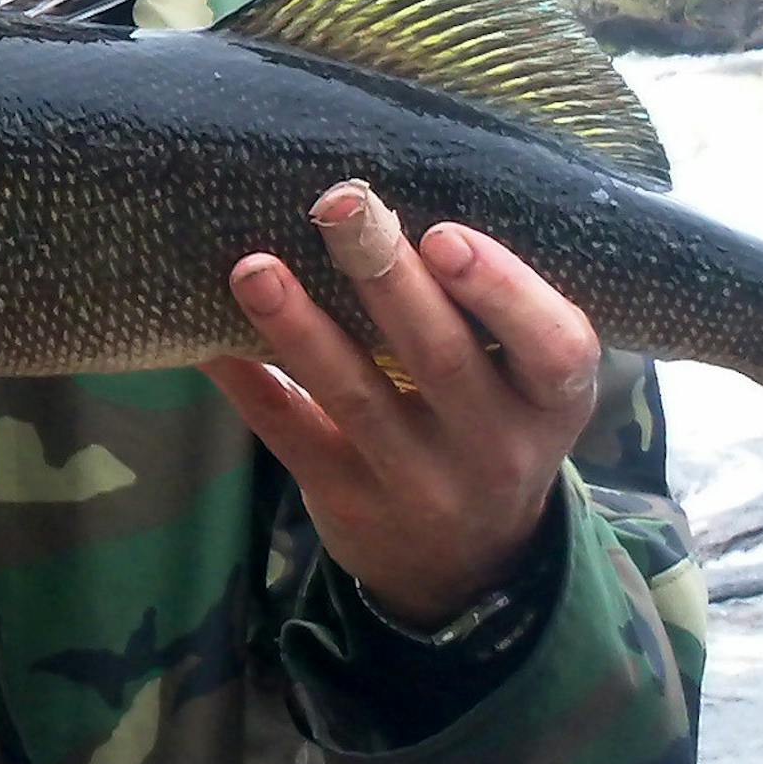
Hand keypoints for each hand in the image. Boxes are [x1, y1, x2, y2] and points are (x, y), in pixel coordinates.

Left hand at [203, 181, 600, 629]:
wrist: (464, 566)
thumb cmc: (488, 425)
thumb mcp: (524, 383)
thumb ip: (488, 311)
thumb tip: (390, 197)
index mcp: (551, 399)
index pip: (553, 346)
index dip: (502, 290)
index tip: (445, 234)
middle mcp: (494, 447)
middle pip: (441, 359)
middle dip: (387, 278)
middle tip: (341, 204)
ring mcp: (418, 484)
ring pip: (356, 397)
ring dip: (300, 327)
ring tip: (253, 267)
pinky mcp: (348, 503)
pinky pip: (291, 435)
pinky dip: (250, 383)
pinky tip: (210, 338)